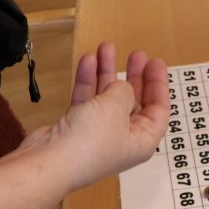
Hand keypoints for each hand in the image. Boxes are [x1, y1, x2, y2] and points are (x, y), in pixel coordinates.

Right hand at [18, 43, 169, 190]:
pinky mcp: (76, 128)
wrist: (49, 161)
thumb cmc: (91, 138)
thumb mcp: (116, 107)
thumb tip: (123, 87)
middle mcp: (123, 138)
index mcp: (141, 141)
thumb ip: (124, 91)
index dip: (159, 85)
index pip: (158, 111)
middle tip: (136, 54)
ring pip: (107, 98)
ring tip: (106, 47)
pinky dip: (88, 81)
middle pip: (134, 103)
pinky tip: (88, 59)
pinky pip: (87, 100)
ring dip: (107, 72)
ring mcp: (98, 134)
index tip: (155, 62)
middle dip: (134, 76)